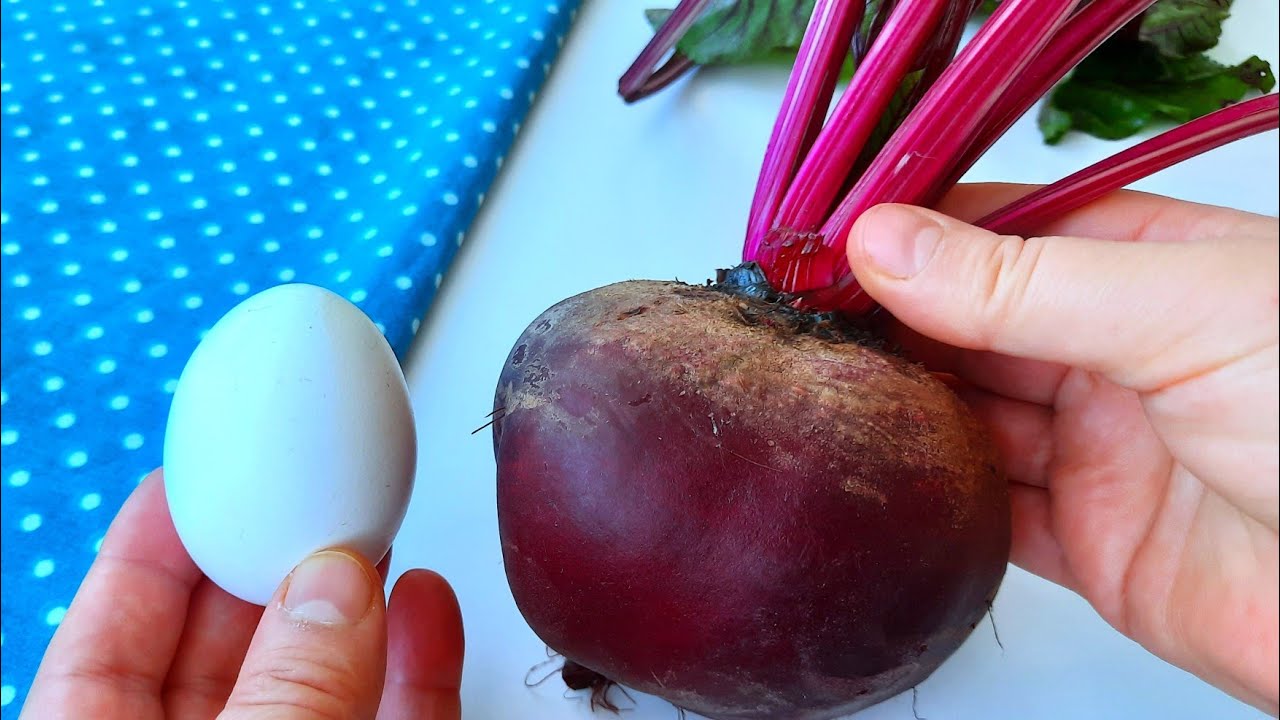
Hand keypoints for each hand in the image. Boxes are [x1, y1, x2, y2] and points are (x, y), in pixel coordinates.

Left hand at [21, 470, 464, 718]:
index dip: (149, 549)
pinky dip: (418, 664)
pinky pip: (396, 718)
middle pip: (225, 645)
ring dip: (357, 602)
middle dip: (271, 557)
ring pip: (321, 679)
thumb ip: (286, 694)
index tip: (187, 473)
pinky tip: (427, 606)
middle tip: (310, 483)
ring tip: (378, 527)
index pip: (110, 641)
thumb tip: (334, 585)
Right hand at [847, 185, 1278, 714]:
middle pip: (979, 326)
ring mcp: (1106, 451)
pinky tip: (891, 469)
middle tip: (811, 315)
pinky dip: (938, 494)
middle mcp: (1125, 357)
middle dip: (898, 318)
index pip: (1010, 231)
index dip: (920, 232)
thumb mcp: (1182, 316)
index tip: (838, 240)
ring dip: (908, 404)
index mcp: (1158, 272)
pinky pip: (992, 511)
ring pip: (974, 417)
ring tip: (831, 385)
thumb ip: (1023, 284)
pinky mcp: (1092, 546)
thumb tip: (891, 241)